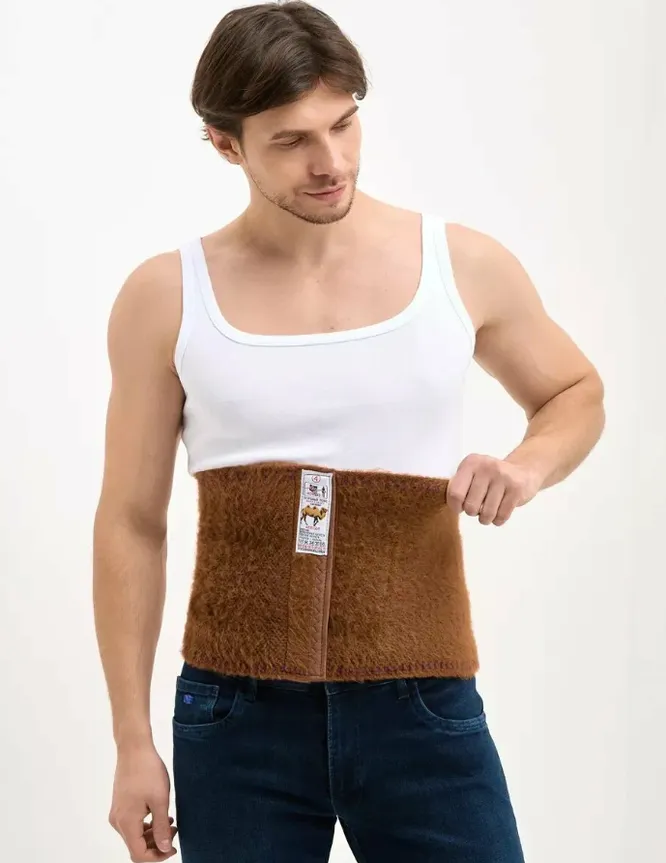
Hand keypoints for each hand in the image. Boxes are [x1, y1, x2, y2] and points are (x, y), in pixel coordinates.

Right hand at [109, 743, 177, 860]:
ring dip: (152, 834)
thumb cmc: (148, 771)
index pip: (139, 855)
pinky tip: (160, 815)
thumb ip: (161, 827)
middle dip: (156, 844)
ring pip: (134, 836)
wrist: (134, 748)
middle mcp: (118, 821)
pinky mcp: (120, 805)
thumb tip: (164, 849)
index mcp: (126, 823)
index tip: (172, 848)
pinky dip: (146, 825)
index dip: (157, 857)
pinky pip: (132, 824)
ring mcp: (117, 813)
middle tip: (174, 831)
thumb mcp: (160, 800)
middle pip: (136, 847)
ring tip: (170, 822)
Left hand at [446, 454, 540, 525]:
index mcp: (471, 463)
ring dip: (486, 518)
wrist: (524, 471)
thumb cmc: (491, 477)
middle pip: (470, 506)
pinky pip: (501, 516)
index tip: (460, 508)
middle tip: (478, 507)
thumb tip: (452, 505)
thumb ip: (459, 486)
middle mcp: (486, 467)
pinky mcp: (517, 489)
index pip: (455, 493)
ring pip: (487, 514)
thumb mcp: (472, 474)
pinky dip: (498, 520)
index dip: (455, 506)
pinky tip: (500, 511)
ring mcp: (503, 477)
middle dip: (473, 512)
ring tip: (489, 511)